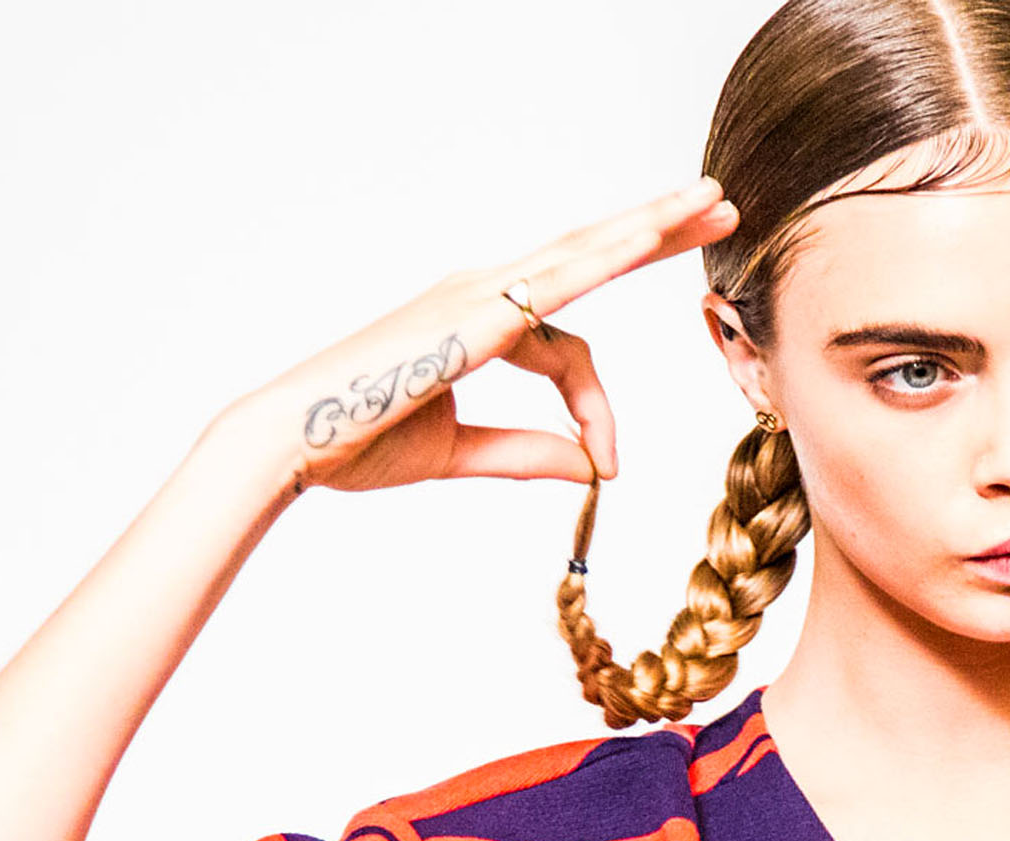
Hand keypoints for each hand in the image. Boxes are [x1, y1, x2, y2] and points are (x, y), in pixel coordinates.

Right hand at [249, 178, 738, 494]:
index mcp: (475, 321)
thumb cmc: (356, 441)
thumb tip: (588, 468)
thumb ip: (526, 453)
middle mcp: (480, 293)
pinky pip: (559, 276)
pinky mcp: (477, 311)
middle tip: (716, 210)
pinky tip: (654, 232)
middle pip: (588, 254)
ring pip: (585, 249)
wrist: (292, 441)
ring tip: (712, 204)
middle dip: (655, 232)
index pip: (568, 351)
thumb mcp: (459, 453)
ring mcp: (478, 293)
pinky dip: (611, 251)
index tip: (610, 464)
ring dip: (652, 223)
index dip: (598, 411)